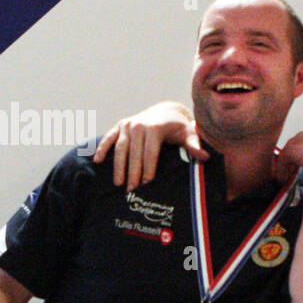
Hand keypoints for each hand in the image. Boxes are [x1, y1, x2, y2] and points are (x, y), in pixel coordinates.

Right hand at [91, 101, 206, 191]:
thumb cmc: (178, 128)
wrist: (165, 112)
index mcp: (155, 128)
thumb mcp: (188, 134)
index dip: (148, 169)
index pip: (150, 153)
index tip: (147, 184)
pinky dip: (102, 148)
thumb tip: (205, 156)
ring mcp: (127, 124)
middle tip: (131, 190)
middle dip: (133, 172)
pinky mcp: (120, 125)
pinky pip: (109, 138)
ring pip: (120, 148)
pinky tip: (97, 161)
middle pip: (134, 153)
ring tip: (118, 183)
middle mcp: (138, 125)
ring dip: (118, 166)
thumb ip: (195, 145)